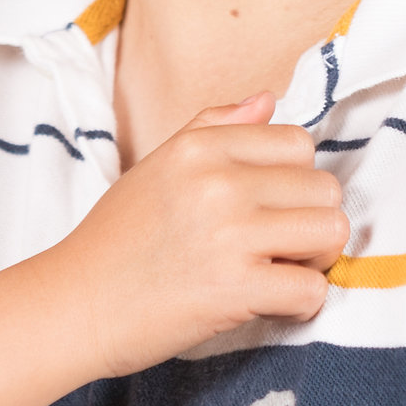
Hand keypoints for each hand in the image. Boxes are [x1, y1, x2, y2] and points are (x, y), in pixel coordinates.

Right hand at [43, 95, 345, 375]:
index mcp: (201, 148)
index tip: (270, 208)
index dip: (295, 180)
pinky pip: (313, 289)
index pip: (299, 143)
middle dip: (311, 221)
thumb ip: (215, 127)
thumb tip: (267, 99)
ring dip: (315, 259)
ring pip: (331, 232)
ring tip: (280, 269)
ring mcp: (230, 235)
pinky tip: (272, 302)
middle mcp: (219, 183)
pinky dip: (302, 303)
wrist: (74, 306)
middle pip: (324, 188)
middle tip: (276, 246)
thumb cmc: (116, 241)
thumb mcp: (157, 166)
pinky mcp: (236, 289)